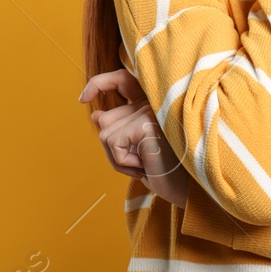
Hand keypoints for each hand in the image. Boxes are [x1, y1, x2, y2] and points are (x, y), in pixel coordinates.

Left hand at [80, 69, 191, 207]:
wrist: (187, 191)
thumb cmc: (164, 170)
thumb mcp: (135, 149)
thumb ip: (118, 129)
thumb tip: (96, 114)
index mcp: (152, 103)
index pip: (121, 80)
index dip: (99, 83)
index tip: (83, 99)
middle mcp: (153, 102)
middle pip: (105, 119)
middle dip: (114, 148)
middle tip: (140, 160)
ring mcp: (150, 110)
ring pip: (105, 133)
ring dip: (118, 158)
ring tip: (144, 164)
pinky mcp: (146, 123)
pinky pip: (112, 142)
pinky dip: (122, 162)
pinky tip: (145, 166)